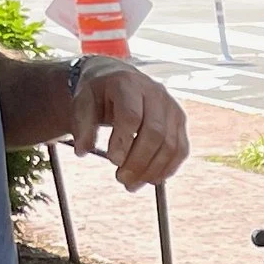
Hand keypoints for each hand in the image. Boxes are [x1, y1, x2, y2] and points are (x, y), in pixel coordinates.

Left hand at [69, 56, 187, 189]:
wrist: (121, 79)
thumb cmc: (100, 94)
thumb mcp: (83, 103)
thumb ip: (82, 126)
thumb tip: (82, 151)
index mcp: (128, 84)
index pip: (132, 116)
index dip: (124, 141)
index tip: (112, 161)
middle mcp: (156, 94)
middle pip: (155, 134)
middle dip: (139, 162)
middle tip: (121, 180)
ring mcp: (172, 108)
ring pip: (171, 145)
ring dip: (153, 170)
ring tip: (133, 185)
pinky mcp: (180, 122)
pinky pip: (181, 150)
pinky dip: (168, 168)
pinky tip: (151, 179)